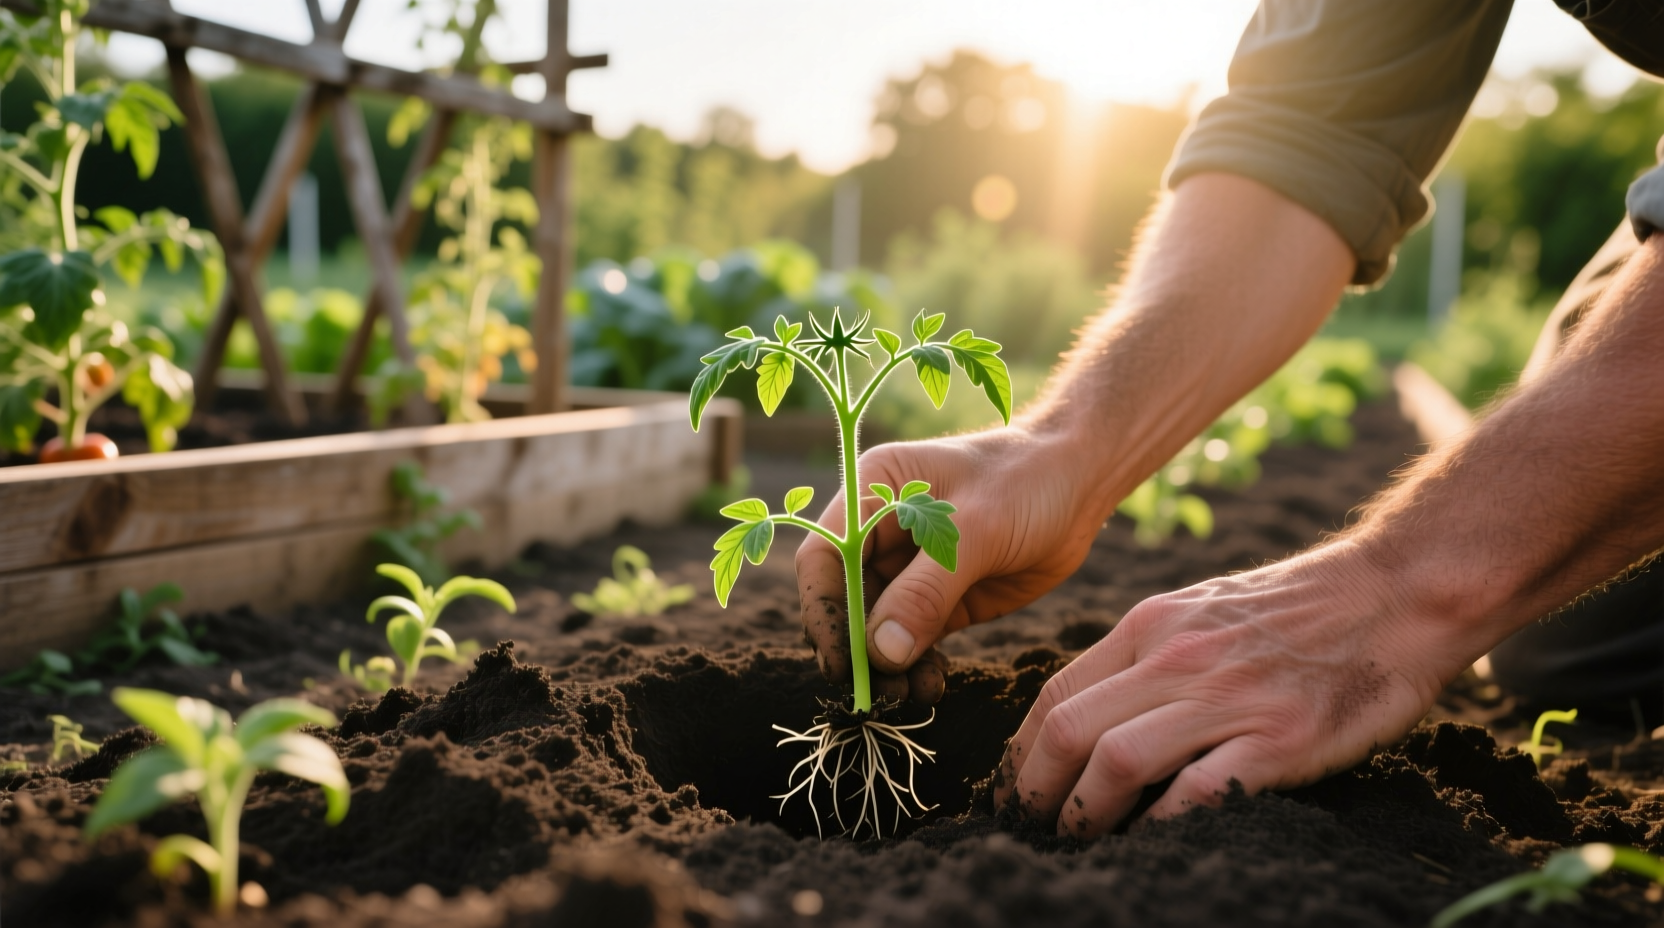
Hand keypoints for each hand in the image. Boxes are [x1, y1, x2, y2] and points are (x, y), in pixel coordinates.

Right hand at [796, 426, 1103, 702]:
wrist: (1083, 482)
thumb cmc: (1027, 480)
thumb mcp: (976, 529)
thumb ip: (927, 590)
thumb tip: (882, 652)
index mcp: (873, 491)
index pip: (824, 557)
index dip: (824, 610)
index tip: (841, 661)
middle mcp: (881, 530)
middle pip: (846, 600)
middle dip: (857, 648)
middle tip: (877, 692)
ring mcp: (911, 567)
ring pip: (878, 628)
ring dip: (887, 665)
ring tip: (909, 695)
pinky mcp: (942, 597)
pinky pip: (914, 639)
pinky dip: (916, 665)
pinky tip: (931, 685)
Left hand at [994, 541, 1467, 836]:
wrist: (1396, 592)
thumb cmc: (1298, 608)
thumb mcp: (1201, 610)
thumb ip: (1148, 655)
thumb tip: (1093, 714)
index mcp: (1151, 627)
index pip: (1057, 692)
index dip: (1022, 750)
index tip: (1016, 786)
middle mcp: (1176, 659)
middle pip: (1069, 729)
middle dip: (1034, 789)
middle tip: (1029, 826)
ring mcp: (1226, 699)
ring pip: (1115, 760)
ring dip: (1083, 814)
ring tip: (1077, 842)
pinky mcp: (1278, 740)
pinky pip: (1195, 793)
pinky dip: (1160, 826)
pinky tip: (1149, 845)